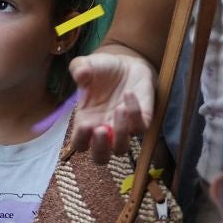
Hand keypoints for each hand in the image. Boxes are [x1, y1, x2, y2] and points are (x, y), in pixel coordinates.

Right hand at [67, 48, 155, 163]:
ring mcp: (123, 128)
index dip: (82, 139)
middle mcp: (104, 130)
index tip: (85, 124)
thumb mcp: (88, 65)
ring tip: (119, 109)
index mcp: (86, 122)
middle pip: (100, 157)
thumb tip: (80, 74)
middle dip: (101, 148)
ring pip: (122, 148)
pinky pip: (140, 127)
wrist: (128, 65)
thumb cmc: (103, 69)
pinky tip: (128, 93)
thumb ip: (80, 68)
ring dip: (120, 132)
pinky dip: (135, 112)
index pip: (80, 143)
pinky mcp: (142, 120)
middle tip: (101, 130)